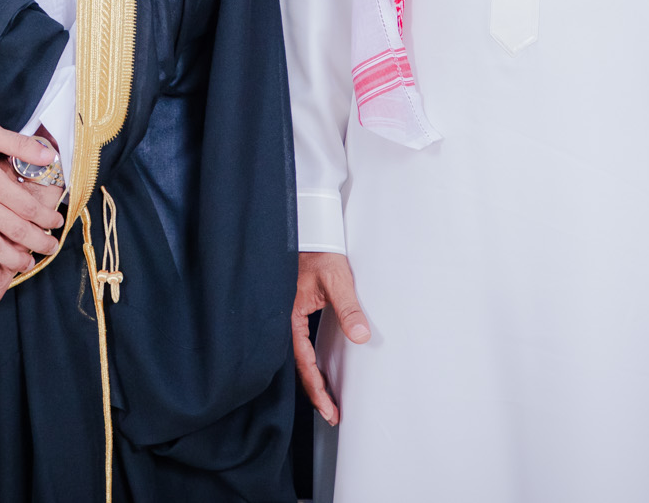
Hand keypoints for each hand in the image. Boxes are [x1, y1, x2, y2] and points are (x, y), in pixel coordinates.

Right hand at [294, 252, 369, 424]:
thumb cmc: (319, 253)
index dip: (316, 388)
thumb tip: (362, 337)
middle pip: (298, 366)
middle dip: (315, 393)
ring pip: (298, 358)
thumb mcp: (337, 280)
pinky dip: (310, 364)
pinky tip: (319, 372)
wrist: (309, 233)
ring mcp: (290, 318)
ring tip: (328, 402)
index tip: (330, 408)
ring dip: (313, 381)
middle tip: (331, 415)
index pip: (304, 362)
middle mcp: (286, 321)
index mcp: (291, 316)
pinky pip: (300, 346)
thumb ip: (348, 308)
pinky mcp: (296, 313)